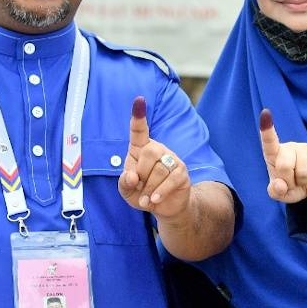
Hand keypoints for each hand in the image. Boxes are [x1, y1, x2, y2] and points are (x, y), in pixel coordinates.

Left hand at [119, 97, 190, 216]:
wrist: (164, 208)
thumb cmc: (142, 193)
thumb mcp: (126, 191)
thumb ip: (124, 183)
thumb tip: (132, 176)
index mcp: (140, 148)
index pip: (139, 130)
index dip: (138, 116)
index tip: (139, 100)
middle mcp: (157, 149)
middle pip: (150, 152)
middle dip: (141, 173)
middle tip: (139, 186)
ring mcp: (172, 159)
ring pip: (159, 169)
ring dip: (148, 188)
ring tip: (146, 199)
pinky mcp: (182, 172)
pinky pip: (171, 179)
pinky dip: (159, 192)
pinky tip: (154, 200)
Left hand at [259, 108, 306, 202]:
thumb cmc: (292, 186)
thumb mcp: (281, 194)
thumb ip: (275, 191)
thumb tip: (279, 184)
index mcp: (275, 155)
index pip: (269, 142)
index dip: (267, 130)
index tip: (265, 114)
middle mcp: (290, 148)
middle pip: (284, 165)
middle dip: (288, 179)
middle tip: (293, 181)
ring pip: (303, 171)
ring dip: (303, 181)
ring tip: (304, 179)